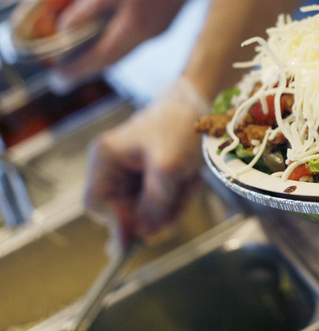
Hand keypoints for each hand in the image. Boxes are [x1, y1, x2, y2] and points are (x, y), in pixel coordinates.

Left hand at [52, 0, 193, 89]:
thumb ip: (87, 7)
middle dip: (89, 68)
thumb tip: (65, 27)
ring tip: (85, 60)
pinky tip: (110, 38)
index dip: (79, 69)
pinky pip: (134, 40)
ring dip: (103, 57)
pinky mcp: (162, 23)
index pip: (101, 57)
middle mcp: (144, 38)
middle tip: (68, 76)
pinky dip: (117, 44)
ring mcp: (156, 31)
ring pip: (124, 51)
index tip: (61, 79)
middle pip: (113, 59)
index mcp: (131, 31)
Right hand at [83, 78, 210, 245]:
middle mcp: (114, 167)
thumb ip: (153, 203)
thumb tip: (144, 233)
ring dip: (173, 204)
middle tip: (181, 196)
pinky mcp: (153, 178)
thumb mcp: (168, 167)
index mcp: (105, 159)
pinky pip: (164, 203)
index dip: (120, 221)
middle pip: (125, 212)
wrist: (205, 102)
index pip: (96, 205)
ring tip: (189, 180)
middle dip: (156, 211)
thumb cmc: (181, 125)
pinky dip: (180, 197)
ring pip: (148, 211)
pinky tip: (191, 179)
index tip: (149, 225)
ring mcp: (133, 174)